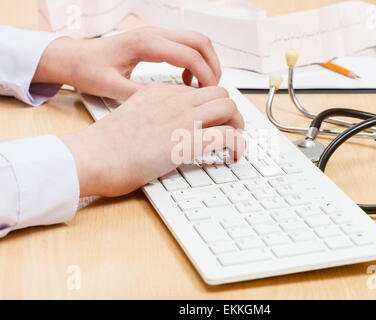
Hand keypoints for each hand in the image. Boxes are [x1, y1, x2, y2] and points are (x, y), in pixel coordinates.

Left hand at [33, 27, 221, 98]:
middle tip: (212, 90)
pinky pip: (185, 45)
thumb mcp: (112, 88)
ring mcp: (156, 35)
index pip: (190, 54)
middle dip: (213, 66)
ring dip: (206, 62)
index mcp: (145, 44)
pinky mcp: (155, 40)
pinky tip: (186, 81)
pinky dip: (194, 62)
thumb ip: (140, 95)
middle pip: (200, 41)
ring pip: (196, 41)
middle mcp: (154, 34)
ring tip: (203, 87)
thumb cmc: (89, 70)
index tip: (210, 95)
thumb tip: (167, 105)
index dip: (206, 75)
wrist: (75, 58)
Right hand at [59, 83, 244, 196]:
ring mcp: (183, 118)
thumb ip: (149, 116)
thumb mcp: (130, 118)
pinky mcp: (189, 140)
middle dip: (229, 111)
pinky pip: (229, 135)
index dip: (209, 106)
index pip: (197, 91)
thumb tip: (160, 131)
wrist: (93, 155)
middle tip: (229, 129)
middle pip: (219, 92)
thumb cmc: (104, 145)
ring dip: (238, 124)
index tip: (211, 120)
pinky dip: (239, 145)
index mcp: (159, 92)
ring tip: (235, 141)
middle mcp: (175, 100)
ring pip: (229, 106)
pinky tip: (235, 155)